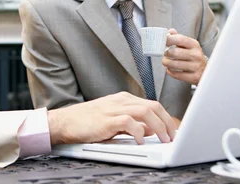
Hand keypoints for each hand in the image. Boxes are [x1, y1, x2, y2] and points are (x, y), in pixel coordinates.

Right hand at [47, 92, 176, 145]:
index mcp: (124, 99)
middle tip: (174, 137)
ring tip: (164, 139)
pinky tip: (142, 141)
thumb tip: (151, 131)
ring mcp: (114, 108)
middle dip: (168, 122)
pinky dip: (139, 132)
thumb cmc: (87, 122)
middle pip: (153, 106)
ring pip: (146, 112)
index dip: (166, 117)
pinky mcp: (107, 119)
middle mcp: (121, 101)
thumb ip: (132, 124)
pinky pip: (129, 122)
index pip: (152, 104)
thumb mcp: (113, 121)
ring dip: (159, 127)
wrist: (65, 122)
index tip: (174, 130)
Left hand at [162, 28, 206, 84]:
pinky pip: (177, 74)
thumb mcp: (188, 45)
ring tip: (165, 61)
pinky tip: (170, 69)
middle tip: (165, 53)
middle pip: (175, 52)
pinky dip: (170, 71)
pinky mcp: (194, 77)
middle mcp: (196, 55)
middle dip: (166, 53)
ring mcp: (196, 66)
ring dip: (166, 62)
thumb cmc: (193, 55)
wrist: (205, 70)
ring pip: (174, 64)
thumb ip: (178, 37)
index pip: (180, 39)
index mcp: (194, 44)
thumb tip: (170, 31)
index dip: (168, 40)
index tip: (163, 42)